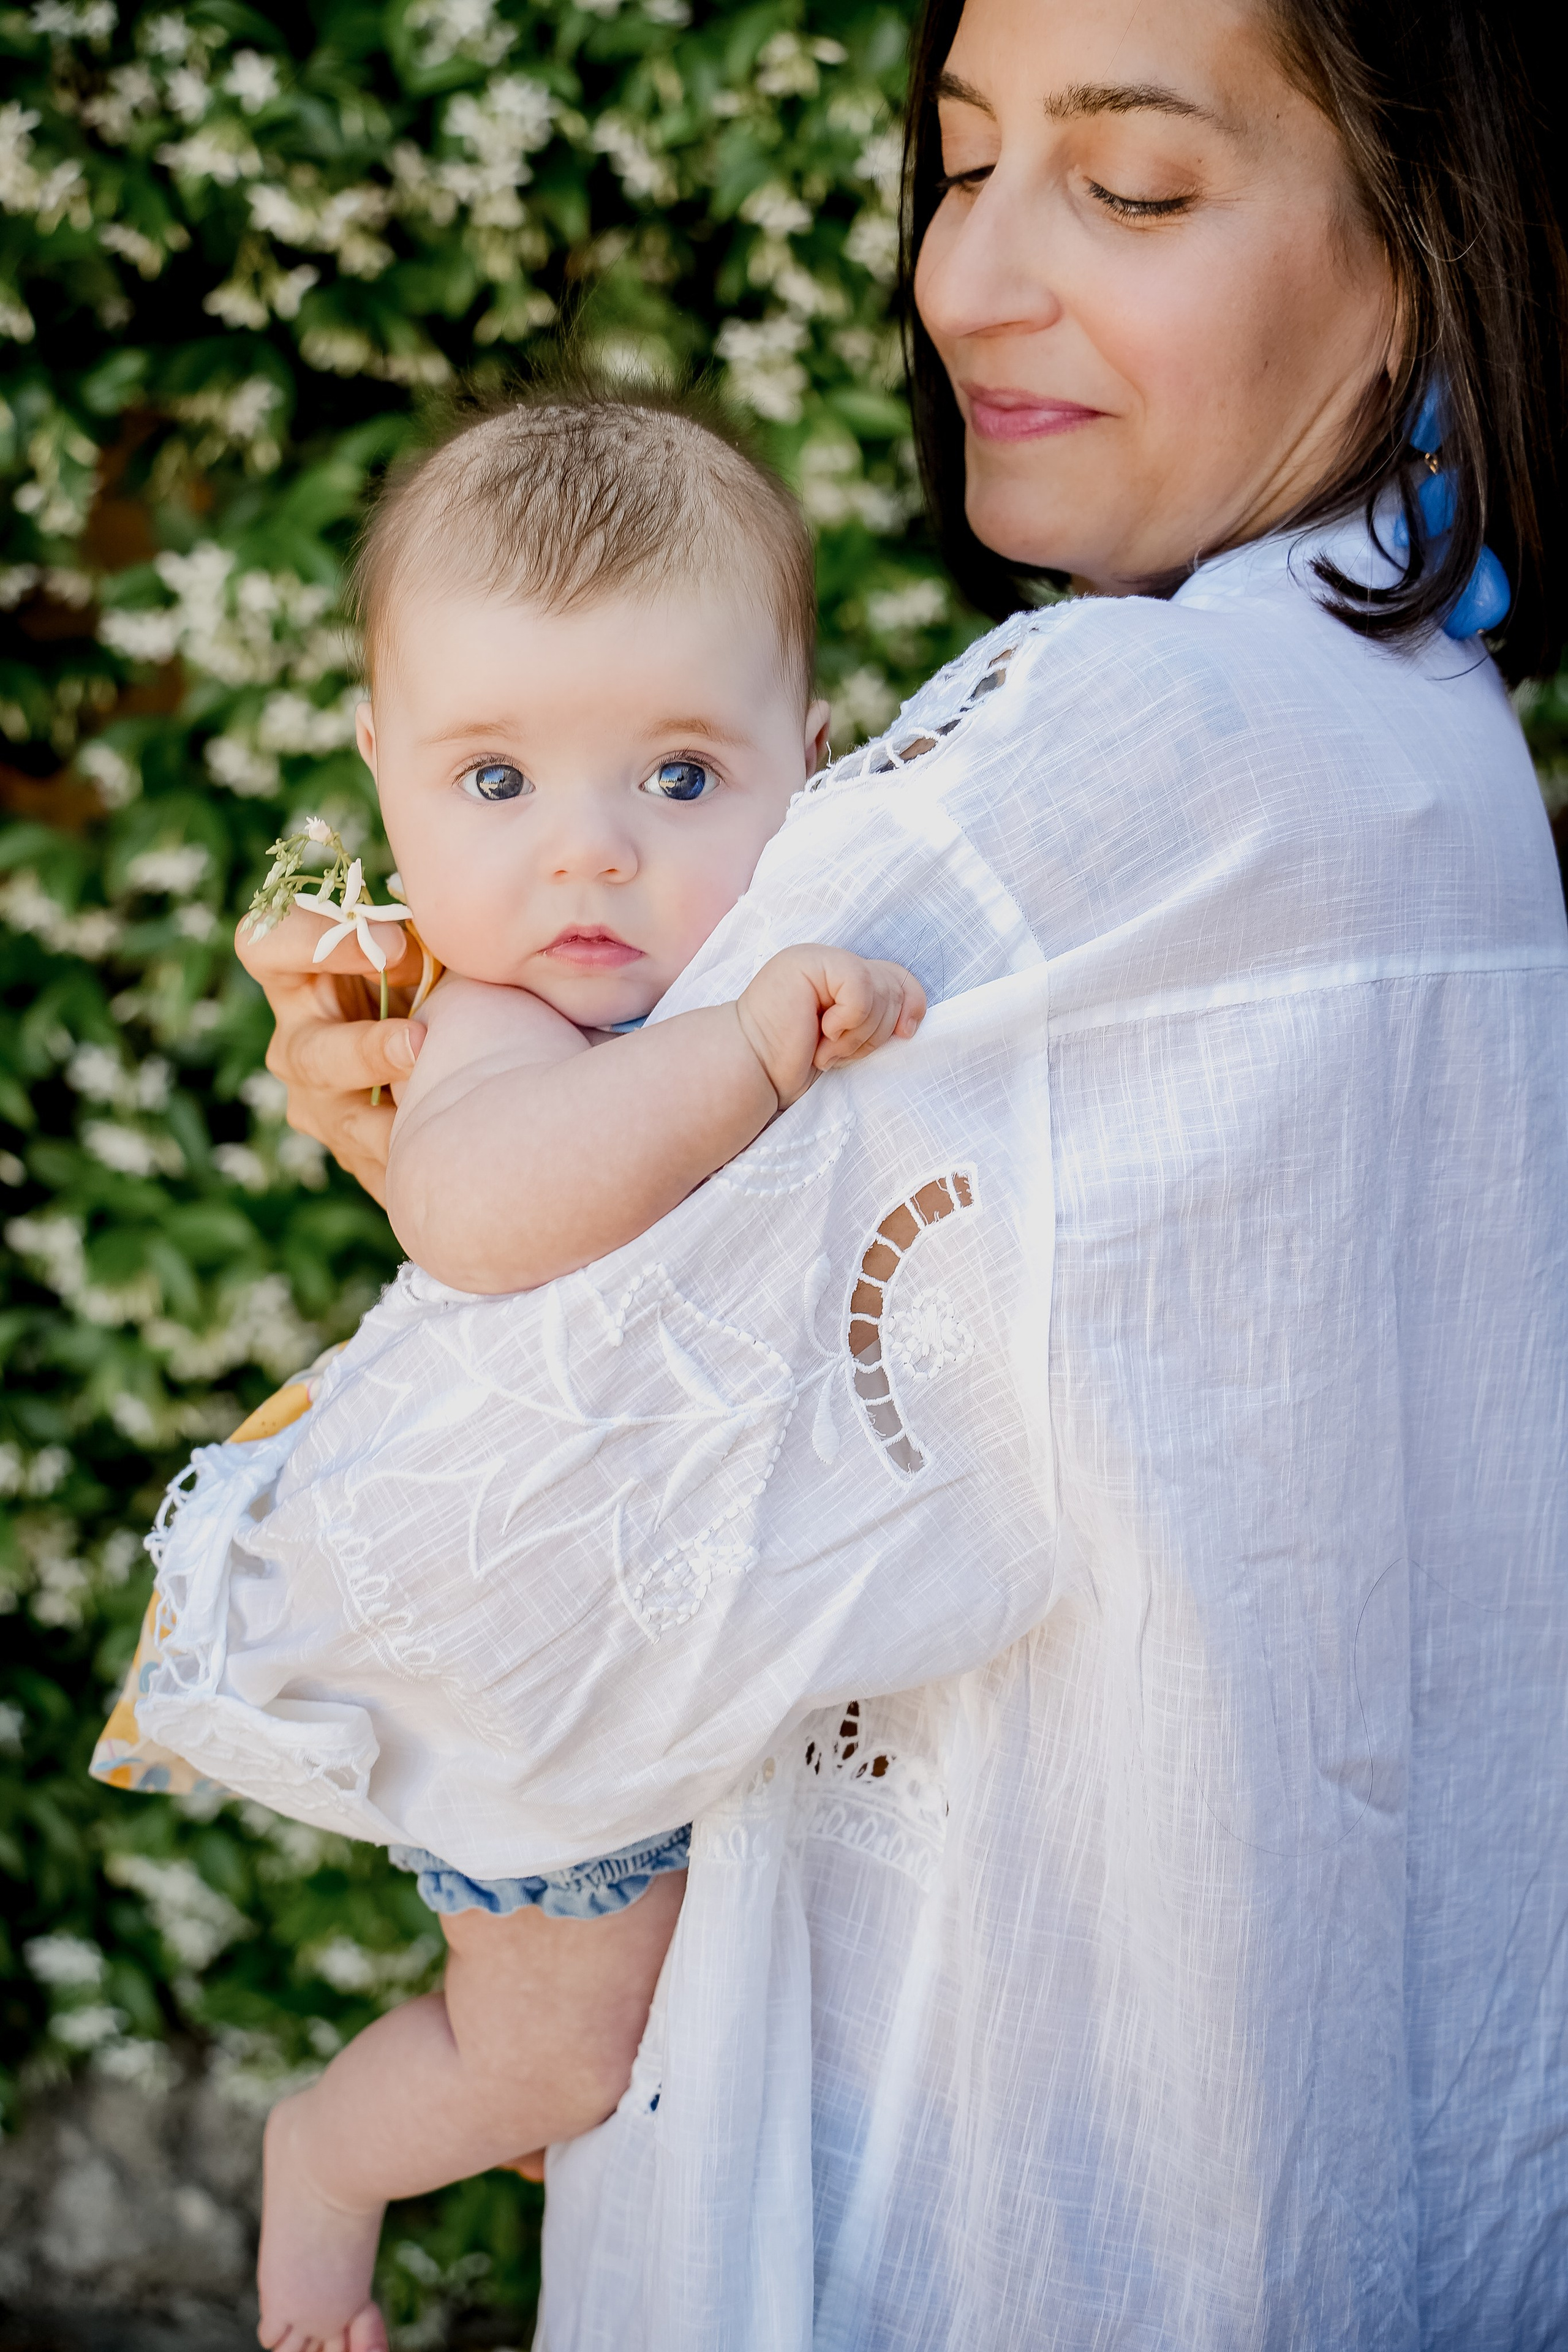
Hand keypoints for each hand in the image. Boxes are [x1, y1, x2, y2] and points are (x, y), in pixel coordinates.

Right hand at [235, 905, 426, 1205]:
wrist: (452, 1055)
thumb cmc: (434, 981)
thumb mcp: (425, 950)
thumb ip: (427, 937)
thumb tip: (451, 935)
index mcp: (296, 977)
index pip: (263, 947)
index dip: (314, 941)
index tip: (395, 941)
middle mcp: (297, 1046)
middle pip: (309, 1055)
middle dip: (367, 1051)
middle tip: (420, 1042)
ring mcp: (321, 1109)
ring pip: (348, 1123)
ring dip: (401, 1122)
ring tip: (451, 1117)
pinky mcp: (357, 1157)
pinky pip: (385, 1171)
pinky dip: (425, 1163)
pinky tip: (463, 1156)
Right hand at [734, 945, 924, 1108]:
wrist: (752, 1071)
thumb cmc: (794, 1062)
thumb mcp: (848, 1040)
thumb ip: (876, 1017)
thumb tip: (912, 1021)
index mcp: (841, 975)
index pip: (898, 976)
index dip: (912, 1004)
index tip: (904, 1034)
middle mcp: (831, 962)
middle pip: (893, 987)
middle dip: (875, 1033)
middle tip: (838, 1052)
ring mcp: (818, 958)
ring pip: (879, 991)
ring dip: (857, 1035)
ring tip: (825, 1049)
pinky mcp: (808, 963)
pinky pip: (859, 990)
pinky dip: (847, 1023)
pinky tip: (820, 1036)